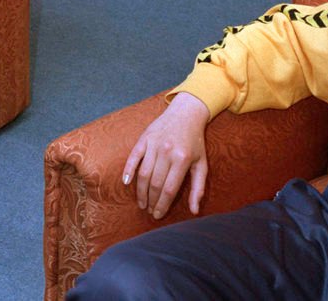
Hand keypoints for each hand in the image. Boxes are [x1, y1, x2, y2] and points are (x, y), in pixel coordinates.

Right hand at [122, 92, 211, 218]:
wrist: (186, 113)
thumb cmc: (195, 142)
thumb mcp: (201, 164)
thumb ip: (198, 188)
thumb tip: (194, 211)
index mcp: (182, 159)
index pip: (169, 189)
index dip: (162, 205)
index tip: (158, 215)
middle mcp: (167, 152)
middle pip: (155, 184)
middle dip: (151, 201)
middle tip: (149, 211)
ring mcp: (154, 144)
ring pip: (143, 173)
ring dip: (141, 191)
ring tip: (141, 203)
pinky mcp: (144, 138)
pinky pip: (133, 157)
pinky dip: (128, 170)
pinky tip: (126, 183)